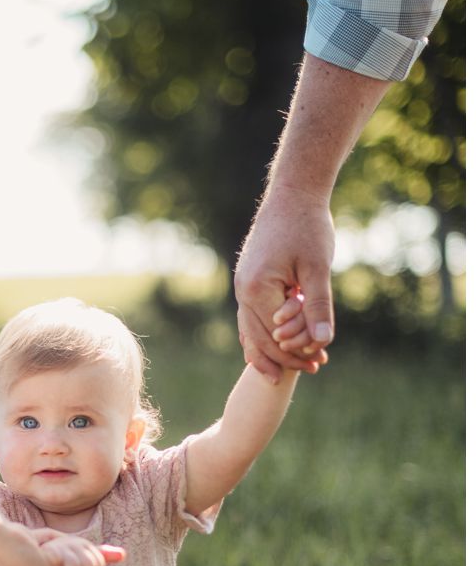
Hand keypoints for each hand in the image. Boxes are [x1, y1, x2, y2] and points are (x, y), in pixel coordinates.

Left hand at [0, 525, 121, 565]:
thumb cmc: (22, 538)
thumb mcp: (61, 545)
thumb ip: (88, 552)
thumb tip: (122, 555)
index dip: (89, 556)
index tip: (75, 547)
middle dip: (80, 550)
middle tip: (58, 545)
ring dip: (70, 549)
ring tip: (48, 548)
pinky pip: (70, 561)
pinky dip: (60, 549)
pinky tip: (42, 550)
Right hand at [235, 184, 333, 382]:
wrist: (291, 196)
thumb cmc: (307, 228)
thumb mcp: (318, 268)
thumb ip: (318, 306)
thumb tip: (322, 340)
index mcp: (257, 290)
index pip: (276, 335)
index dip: (298, 351)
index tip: (321, 362)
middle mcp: (243, 291)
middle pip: (259, 338)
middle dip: (286, 356)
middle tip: (313, 369)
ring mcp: (243, 286)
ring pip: (251, 329)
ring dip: (274, 348)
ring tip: (296, 365)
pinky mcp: (249, 279)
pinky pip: (251, 315)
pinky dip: (263, 333)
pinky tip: (276, 342)